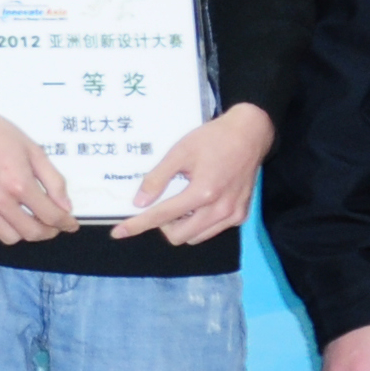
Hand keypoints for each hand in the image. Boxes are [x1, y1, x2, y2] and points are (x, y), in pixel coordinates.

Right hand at [0, 79, 73, 242]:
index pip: (50, 216)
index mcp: (18, 183)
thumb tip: (64, 207)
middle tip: (53, 224)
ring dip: (25, 232)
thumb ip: (53, 180)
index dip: (65, 223)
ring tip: (30, 219)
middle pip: (31, 233)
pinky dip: (2, 220)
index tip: (71, 224)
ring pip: (9, 237)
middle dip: (49, 232)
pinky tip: (5, 205)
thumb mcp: (33, 150)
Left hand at [111, 103, 275, 244]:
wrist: (250, 133)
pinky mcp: (241, 215)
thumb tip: (140, 203)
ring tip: (181, 201)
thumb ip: (158, 178)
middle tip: (161, 204)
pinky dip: (199, 223)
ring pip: (195, 237)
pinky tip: (198, 203)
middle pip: (178, 236)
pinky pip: (212, 230)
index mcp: (203, 192)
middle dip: (163, 225)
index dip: (138, 224)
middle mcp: (220, 209)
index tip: (119, 232)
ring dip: (182, 226)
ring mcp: (233, 215)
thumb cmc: (213, 139)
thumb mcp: (180, 152)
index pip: (162, 216)